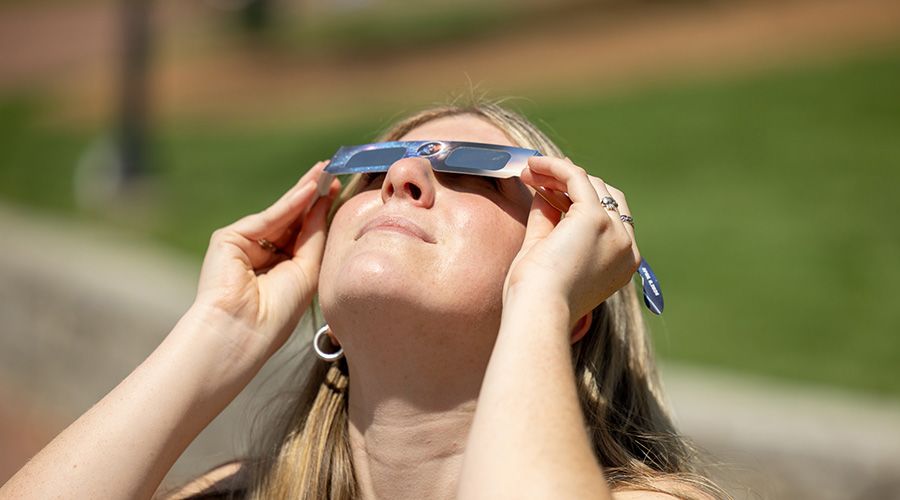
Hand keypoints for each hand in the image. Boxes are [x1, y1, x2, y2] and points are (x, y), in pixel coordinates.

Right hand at [193, 160, 340, 362]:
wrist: (243, 331)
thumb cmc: (278, 312)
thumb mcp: (306, 271)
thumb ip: (314, 237)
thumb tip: (323, 205)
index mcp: (282, 267)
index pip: (304, 232)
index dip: (321, 210)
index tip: (339, 188)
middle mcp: (263, 253)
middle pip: (293, 217)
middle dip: (313, 193)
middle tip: (332, 169)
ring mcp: (244, 244)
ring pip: (282, 213)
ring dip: (304, 191)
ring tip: (324, 171)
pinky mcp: (229, 239)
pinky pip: (268, 218)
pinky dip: (290, 204)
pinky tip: (309, 189)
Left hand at [503, 156, 640, 328]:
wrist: (540, 310)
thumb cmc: (537, 296)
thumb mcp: (547, 253)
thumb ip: (550, 222)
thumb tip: (544, 191)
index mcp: (621, 262)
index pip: (609, 217)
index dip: (577, 200)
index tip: (545, 192)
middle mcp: (625, 246)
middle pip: (605, 196)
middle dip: (569, 185)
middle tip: (534, 179)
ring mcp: (613, 231)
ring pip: (591, 184)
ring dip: (558, 173)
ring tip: (529, 171)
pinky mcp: (594, 218)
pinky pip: (575, 177)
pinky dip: (554, 167)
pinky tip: (533, 165)